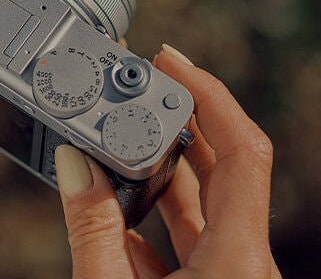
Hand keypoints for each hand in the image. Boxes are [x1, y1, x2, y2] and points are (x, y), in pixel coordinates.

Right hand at [54, 45, 280, 277]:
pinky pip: (190, 234)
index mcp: (237, 259)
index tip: (173, 63)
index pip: (243, 152)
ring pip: (205, 201)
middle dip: (184, 117)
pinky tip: (119, 190)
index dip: (211, 96)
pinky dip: (156, 206)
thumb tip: (74, 165)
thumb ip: (91, 228)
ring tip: (132, 122)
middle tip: (150, 79)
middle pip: (225, 167)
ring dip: (167, 160)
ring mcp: (232, 274)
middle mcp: (246, 262)